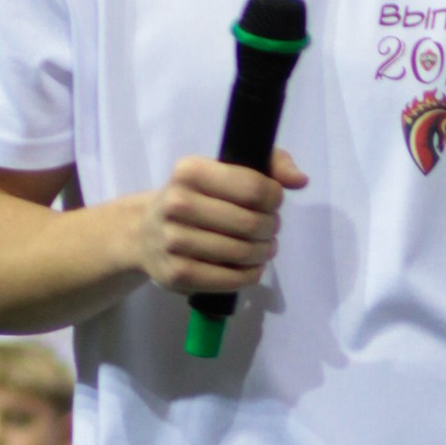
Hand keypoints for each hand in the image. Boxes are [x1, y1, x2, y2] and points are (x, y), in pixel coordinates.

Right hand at [136, 148, 307, 299]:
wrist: (144, 233)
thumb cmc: (196, 198)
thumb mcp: (224, 171)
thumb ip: (270, 164)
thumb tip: (300, 180)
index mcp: (190, 171)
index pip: (254, 188)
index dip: (274, 198)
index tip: (272, 203)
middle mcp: (177, 203)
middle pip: (251, 223)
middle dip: (270, 227)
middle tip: (268, 229)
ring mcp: (173, 241)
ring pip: (243, 253)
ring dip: (263, 252)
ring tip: (262, 248)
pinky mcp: (177, 274)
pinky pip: (231, 280)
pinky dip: (251, 275)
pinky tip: (251, 267)